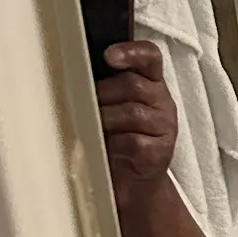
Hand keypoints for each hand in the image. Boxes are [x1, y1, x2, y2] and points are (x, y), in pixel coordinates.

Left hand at [97, 40, 175, 202]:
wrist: (132, 184)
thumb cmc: (117, 140)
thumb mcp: (111, 107)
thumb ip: (103, 86)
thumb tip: (72, 75)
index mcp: (152, 83)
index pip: (150, 57)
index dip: (131, 52)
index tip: (109, 56)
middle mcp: (162, 102)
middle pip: (132, 84)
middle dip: (103, 95)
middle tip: (89, 107)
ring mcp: (165, 127)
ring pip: (131, 112)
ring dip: (106, 121)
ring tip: (97, 130)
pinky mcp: (160, 152)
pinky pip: (131, 141)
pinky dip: (113, 146)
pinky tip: (108, 150)